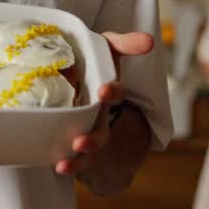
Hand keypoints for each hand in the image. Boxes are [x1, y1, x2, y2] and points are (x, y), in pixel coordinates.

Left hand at [55, 31, 153, 176]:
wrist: (76, 77)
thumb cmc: (95, 62)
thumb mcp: (109, 49)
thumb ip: (126, 44)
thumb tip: (150, 41)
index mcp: (107, 92)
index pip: (114, 93)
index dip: (112, 92)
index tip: (104, 90)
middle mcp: (99, 115)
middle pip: (101, 132)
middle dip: (93, 140)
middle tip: (81, 142)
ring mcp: (87, 130)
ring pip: (87, 150)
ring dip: (80, 158)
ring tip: (65, 164)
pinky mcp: (71, 140)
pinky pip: (72, 157)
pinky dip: (69, 165)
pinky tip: (58, 167)